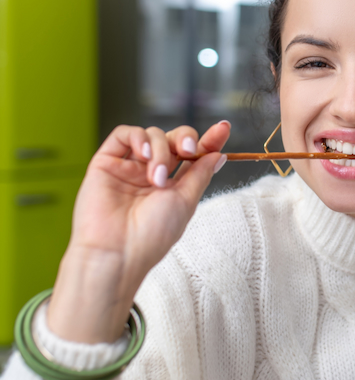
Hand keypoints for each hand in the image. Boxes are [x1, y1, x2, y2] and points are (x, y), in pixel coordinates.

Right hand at [47, 121, 229, 342]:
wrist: (117, 251)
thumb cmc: (152, 234)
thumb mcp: (185, 201)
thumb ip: (200, 174)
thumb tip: (218, 154)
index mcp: (172, 187)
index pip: (193, 157)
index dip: (209, 140)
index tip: (223, 128)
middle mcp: (151, 175)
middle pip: (173, 140)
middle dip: (186, 138)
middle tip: (189, 149)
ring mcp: (129, 168)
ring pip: (152, 135)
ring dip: (161, 150)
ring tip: (156, 178)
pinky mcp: (106, 162)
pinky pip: (124, 134)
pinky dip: (138, 137)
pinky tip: (143, 154)